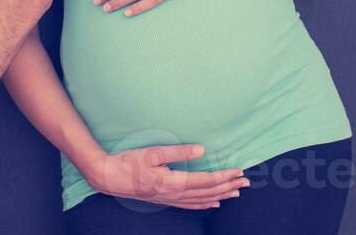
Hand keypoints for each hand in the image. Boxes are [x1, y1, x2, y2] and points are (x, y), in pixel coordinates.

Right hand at [84, 143, 248, 209]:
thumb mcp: (153, 152)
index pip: (206, 181)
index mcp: (173, 182)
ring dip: (221, 195)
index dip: (224, 176)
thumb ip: (178, 151)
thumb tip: (201, 150)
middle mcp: (175, 194)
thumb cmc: (129, 162)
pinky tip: (214, 203)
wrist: (110, 177)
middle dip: (228, 186)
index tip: (238, 170)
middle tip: (246, 181)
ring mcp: (171, 199)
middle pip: (208, 192)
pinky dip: (206, 204)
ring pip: (203, 200)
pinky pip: (192, 205)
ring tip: (237, 191)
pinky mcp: (166, 199)